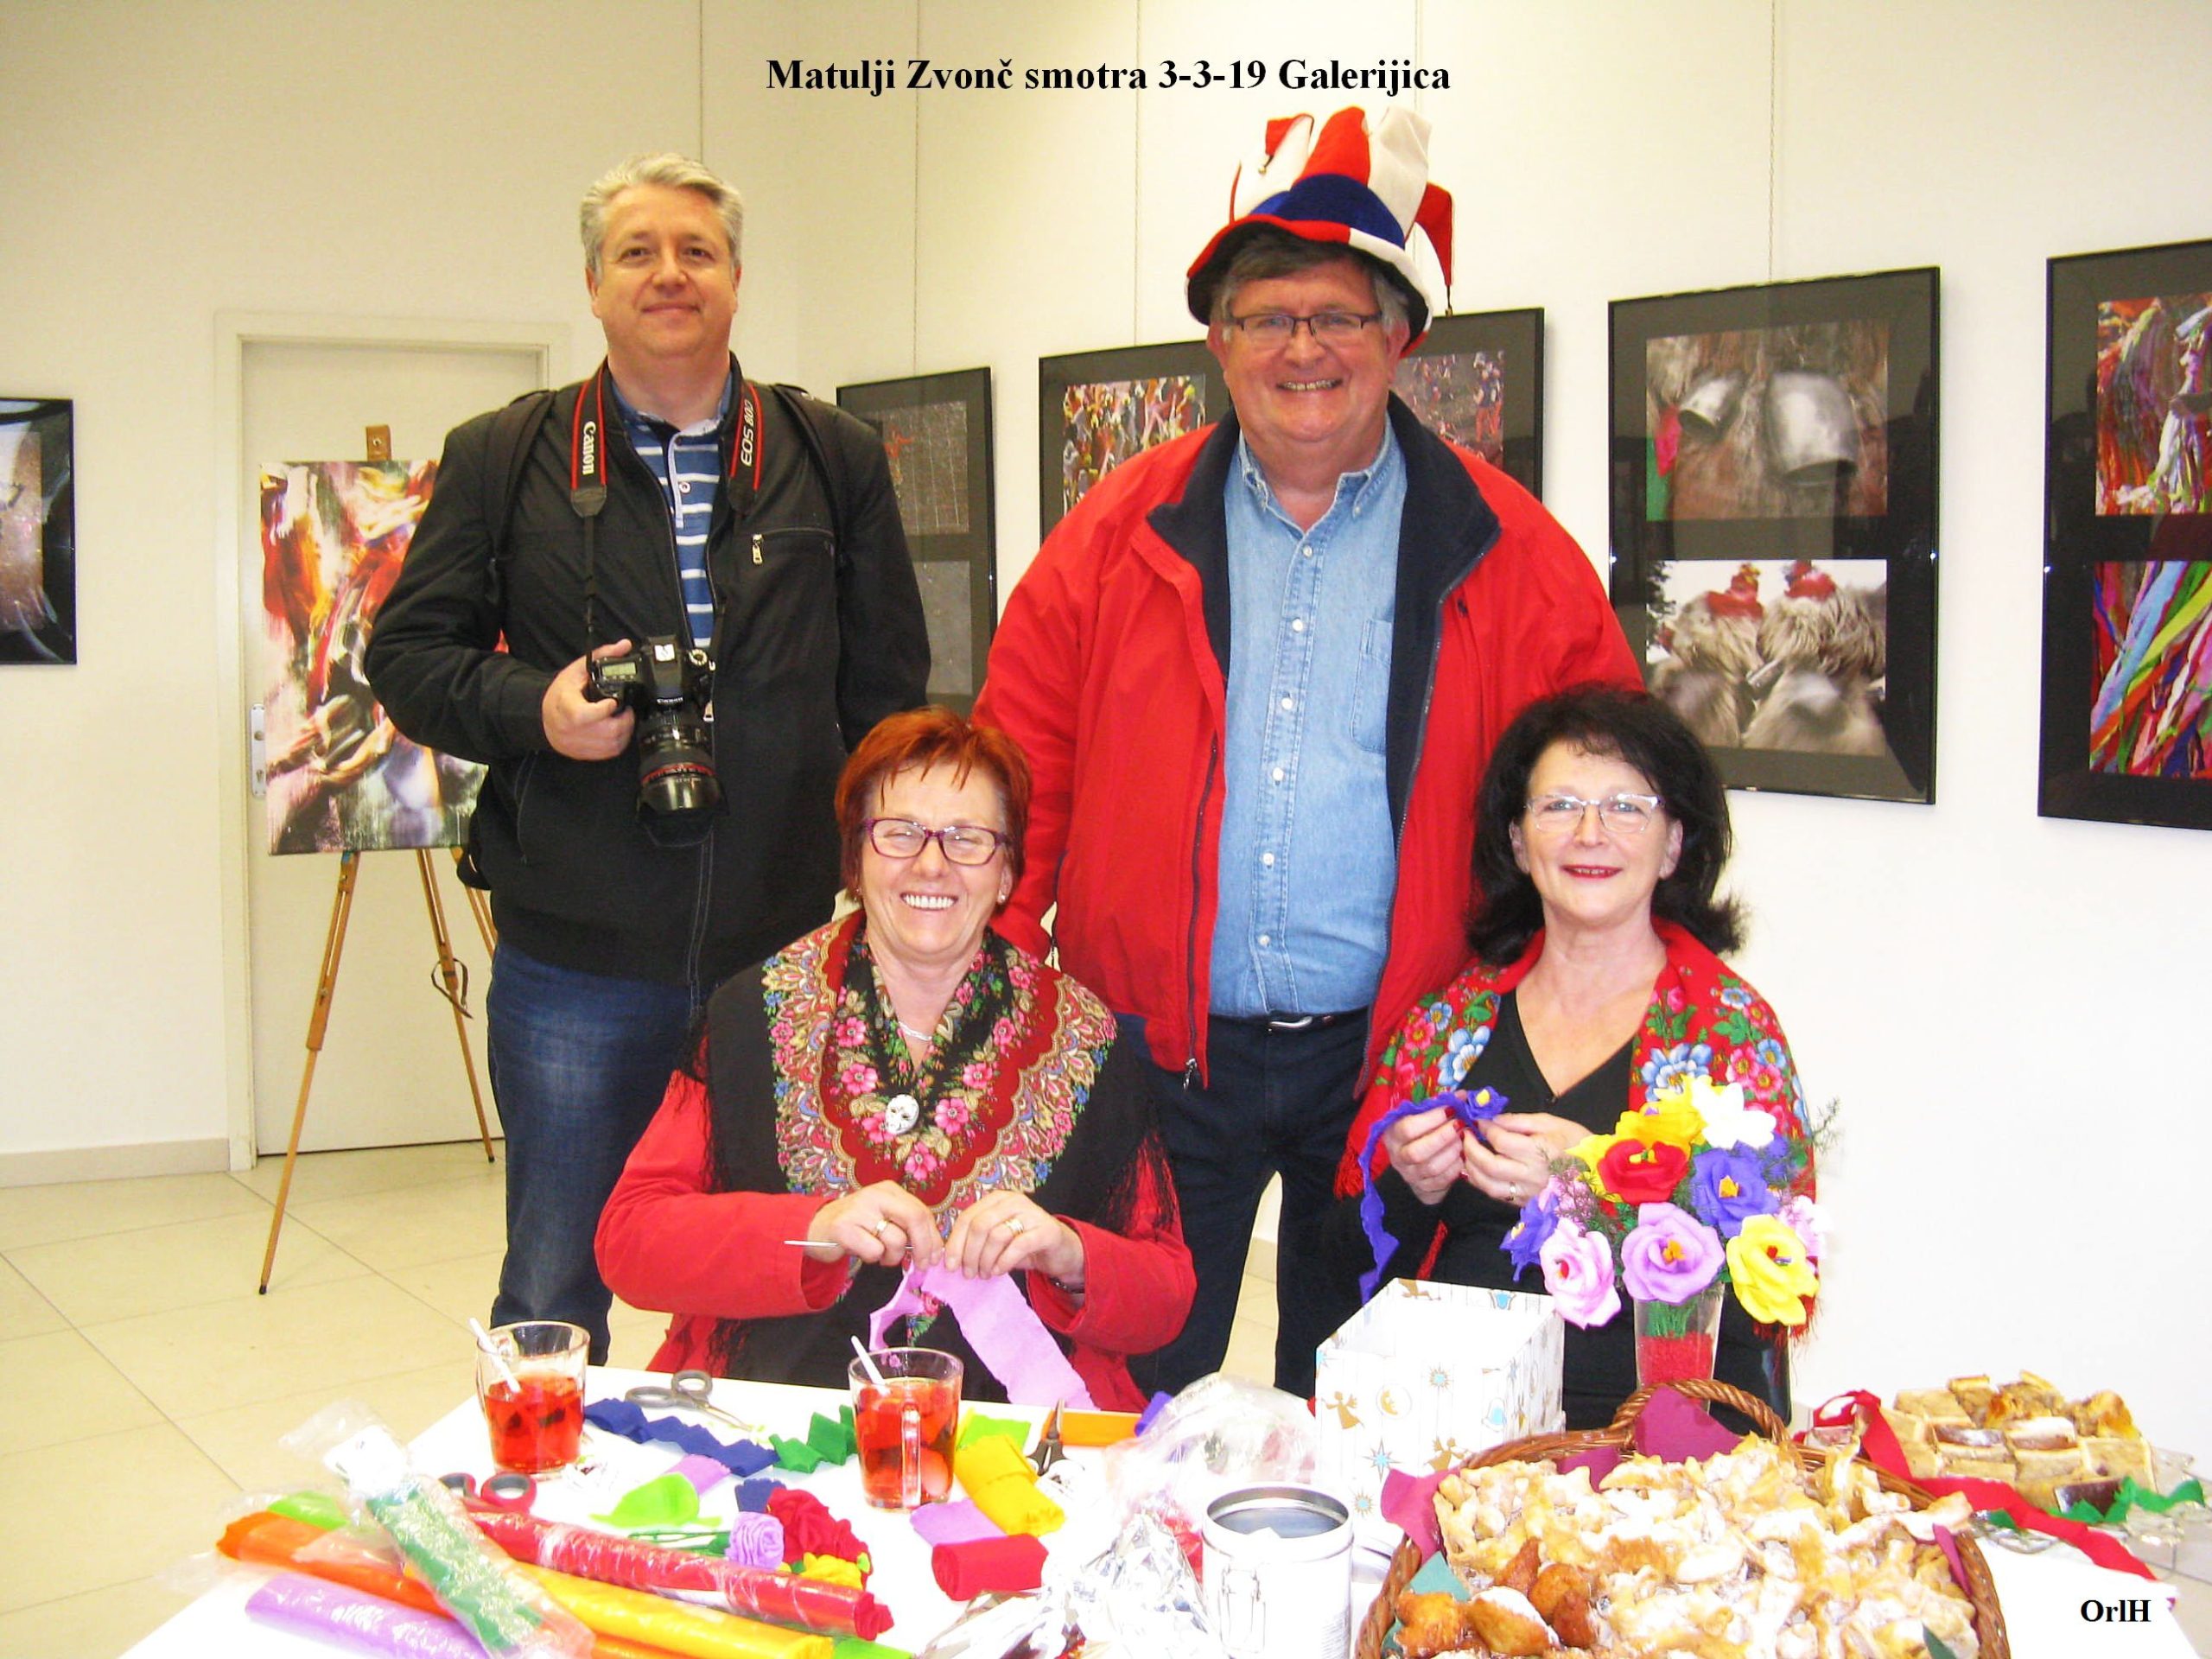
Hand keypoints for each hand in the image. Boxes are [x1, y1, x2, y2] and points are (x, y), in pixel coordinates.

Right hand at [542, 641, 635, 759]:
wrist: (543, 716)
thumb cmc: (561, 693)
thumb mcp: (577, 670)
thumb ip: (602, 656)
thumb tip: (624, 645)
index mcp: (567, 707)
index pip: (585, 715)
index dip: (604, 710)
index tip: (613, 702)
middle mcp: (571, 729)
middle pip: (606, 732)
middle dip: (624, 721)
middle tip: (627, 710)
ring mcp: (578, 744)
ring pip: (611, 745)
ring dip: (625, 732)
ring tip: (623, 719)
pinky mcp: (584, 754)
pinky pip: (609, 753)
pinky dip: (619, 742)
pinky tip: (618, 731)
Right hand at [806, 1181, 943, 1270]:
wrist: (816, 1227)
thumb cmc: (856, 1225)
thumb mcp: (883, 1216)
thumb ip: (906, 1225)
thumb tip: (935, 1250)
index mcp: (889, 1190)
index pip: (922, 1211)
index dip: (933, 1237)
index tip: (935, 1256)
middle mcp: (876, 1195)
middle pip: (914, 1219)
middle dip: (924, 1247)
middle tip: (922, 1265)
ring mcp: (859, 1210)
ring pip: (895, 1240)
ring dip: (892, 1257)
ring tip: (879, 1254)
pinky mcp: (843, 1228)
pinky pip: (874, 1251)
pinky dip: (873, 1258)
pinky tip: (862, 1251)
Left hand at [944, 1190, 1081, 1284]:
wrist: (1060, 1250)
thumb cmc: (1023, 1245)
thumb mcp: (996, 1240)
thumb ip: (976, 1242)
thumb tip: (950, 1259)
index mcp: (996, 1199)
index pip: (967, 1217)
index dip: (955, 1243)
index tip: (950, 1266)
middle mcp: (1013, 1200)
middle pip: (979, 1225)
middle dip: (969, 1253)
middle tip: (969, 1274)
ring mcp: (1031, 1213)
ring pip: (997, 1236)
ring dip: (986, 1260)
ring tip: (985, 1274)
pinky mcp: (1046, 1230)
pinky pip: (1018, 1245)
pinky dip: (1004, 1261)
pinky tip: (999, 1271)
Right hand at [1382, 1103, 1468, 1206]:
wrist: (1416, 1163)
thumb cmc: (1421, 1133)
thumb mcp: (1422, 1117)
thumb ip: (1438, 1106)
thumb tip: (1462, 1096)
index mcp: (1393, 1134)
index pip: (1407, 1128)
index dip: (1431, 1119)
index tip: (1450, 1109)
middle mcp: (1398, 1156)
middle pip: (1417, 1152)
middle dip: (1442, 1137)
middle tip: (1459, 1126)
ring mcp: (1410, 1174)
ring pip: (1431, 1168)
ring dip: (1451, 1152)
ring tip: (1463, 1140)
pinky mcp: (1423, 1188)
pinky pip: (1441, 1181)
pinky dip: (1455, 1168)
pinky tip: (1462, 1156)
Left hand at [1463, 1111, 1585, 1205]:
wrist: (1597, 1173)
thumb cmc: (1576, 1143)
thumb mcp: (1551, 1122)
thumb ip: (1520, 1121)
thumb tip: (1494, 1119)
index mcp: (1539, 1151)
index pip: (1500, 1140)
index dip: (1485, 1128)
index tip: (1480, 1120)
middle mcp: (1531, 1175)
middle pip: (1489, 1164)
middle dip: (1471, 1148)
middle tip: (1466, 1135)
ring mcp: (1528, 1193)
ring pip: (1488, 1185)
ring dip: (1471, 1169)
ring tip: (1467, 1153)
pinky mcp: (1526, 1203)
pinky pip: (1498, 1195)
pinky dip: (1482, 1183)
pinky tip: (1478, 1170)